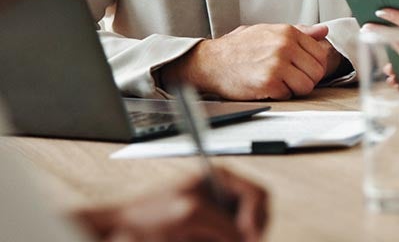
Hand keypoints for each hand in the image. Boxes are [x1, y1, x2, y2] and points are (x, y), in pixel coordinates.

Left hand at [74, 167, 268, 241]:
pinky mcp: (211, 232)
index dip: (258, 218)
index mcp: (222, 178)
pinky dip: (226, 240)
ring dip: (236, 238)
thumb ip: (223, 224)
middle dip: (251, 232)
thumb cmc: (148, 214)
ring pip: (246, 232)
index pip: (259, 195)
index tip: (249, 238)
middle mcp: (224, 194)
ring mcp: (219, 214)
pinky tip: (209, 241)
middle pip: (259, 215)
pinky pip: (231, 238)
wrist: (122, 230)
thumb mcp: (191, 215)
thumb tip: (245, 238)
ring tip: (212, 241)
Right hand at [160, 23, 337, 99]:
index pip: (320, 54)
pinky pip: (289, 95)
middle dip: (306, 79)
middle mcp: (285, 46)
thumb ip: (300, 32)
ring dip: (295, 89)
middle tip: (290, 79)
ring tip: (279, 83)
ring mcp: (277, 64)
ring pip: (307, 86)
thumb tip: (324, 31)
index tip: (301, 68)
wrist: (211, 62)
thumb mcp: (269, 31)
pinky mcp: (268, 82)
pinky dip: (279, 95)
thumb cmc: (239, 47)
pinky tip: (266, 87)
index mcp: (288, 32)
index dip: (312, 65)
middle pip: (317, 72)